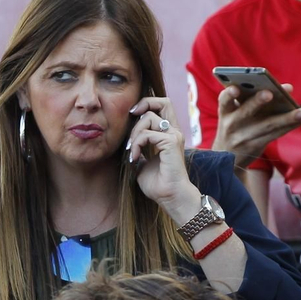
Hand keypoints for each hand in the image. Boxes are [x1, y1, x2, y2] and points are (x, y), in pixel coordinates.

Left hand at [128, 97, 197, 219]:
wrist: (170, 198)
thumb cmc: (159, 184)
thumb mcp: (142, 163)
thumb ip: (138, 150)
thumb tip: (126, 143)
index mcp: (169, 134)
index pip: (161, 107)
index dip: (146, 105)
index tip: (131, 116)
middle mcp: (174, 132)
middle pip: (163, 101)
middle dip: (143, 104)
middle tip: (130, 116)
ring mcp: (174, 136)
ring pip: (149, 117)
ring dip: (134, 132)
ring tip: (131, 150)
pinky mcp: (171, 143)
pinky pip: (147, 134)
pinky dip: (136, 144)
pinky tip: (134, 157)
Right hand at [213, 84, 300, 170]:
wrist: (227, 157)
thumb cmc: (236, 125)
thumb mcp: (234, 113)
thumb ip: (253, 98)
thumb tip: (287, 87)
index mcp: (225, 111)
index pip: (224, 100)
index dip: (229, 94)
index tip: (235, 88)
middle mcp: (232, 124)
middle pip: (245, 112)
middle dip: (257, 101)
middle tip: (269, 93)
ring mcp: (243, 137)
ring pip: (267, 125)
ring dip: (285, 118)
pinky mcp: (255, 146)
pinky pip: (275, 134)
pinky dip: (289, 125)